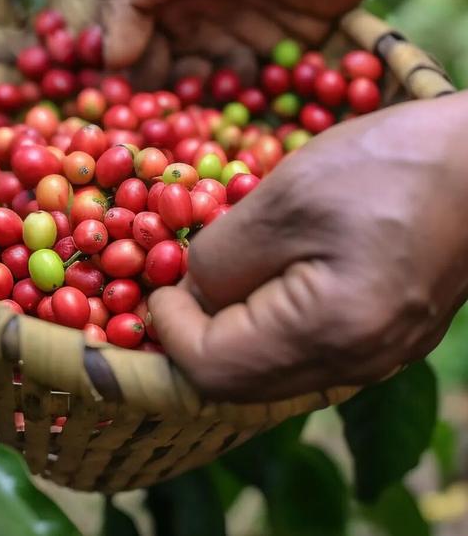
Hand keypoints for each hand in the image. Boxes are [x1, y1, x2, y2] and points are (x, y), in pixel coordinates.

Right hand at [101, 0, 396, 81]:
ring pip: (214, 86)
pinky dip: (260, 97)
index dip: (128, 72)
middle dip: (174, 93)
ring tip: (233, 83)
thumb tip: (107, 57)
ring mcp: (240, 32)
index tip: (135, 99)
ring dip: (217, 98)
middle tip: (189, 101)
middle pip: (169, 72)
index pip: (127, 41)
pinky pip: (264, 87)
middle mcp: (196, 13)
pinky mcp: (284, 48)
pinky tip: (267, 90)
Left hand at [149, 94, 467, 401]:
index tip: (159, 278)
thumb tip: (191, 288)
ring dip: (232, 325)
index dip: (169, 327)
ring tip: (222, 265)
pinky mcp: (388, 333)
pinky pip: (308, 346)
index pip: (212, 369)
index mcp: (327, 335)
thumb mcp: (287, 198)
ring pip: (274, 366)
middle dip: (197, 331)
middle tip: (181, 272)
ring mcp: (377, 354)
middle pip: (242, 380)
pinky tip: (269, 269)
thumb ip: (225, 255)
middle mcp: (354, 364)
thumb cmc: (388, 168)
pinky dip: (270, 318)